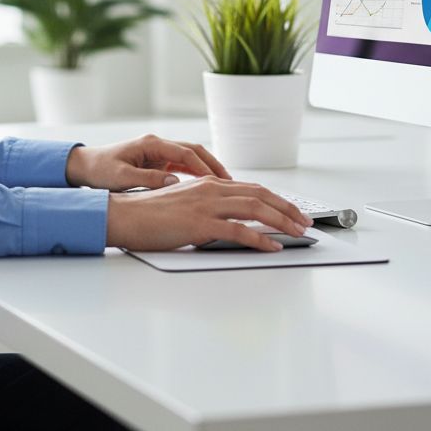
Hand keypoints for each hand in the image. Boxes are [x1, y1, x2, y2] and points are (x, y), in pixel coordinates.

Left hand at [65, 133, 231, 191]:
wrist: (85, 167)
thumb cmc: (100, 171)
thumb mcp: (122, 178)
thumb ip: (148, 180)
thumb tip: (173, 183)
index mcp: (150, 144)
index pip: (185, 153)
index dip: (204, 166)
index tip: (219, 180)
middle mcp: (157, 144)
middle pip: (193, 151)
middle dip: (212, 164)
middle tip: (231, 181)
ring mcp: (157, 152)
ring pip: (190, 157)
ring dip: (206, 169)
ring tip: (224, 185)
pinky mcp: (156, 161)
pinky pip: (181, 165)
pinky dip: (195, 174)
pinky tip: (206, 187)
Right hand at [105, 175, 313, 252]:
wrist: (124, 216)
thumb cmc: (150, 215)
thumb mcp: (185, 205)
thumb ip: (208, 208)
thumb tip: (232, 220)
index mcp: (208, 184)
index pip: (252, 188)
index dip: (277, 200)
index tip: (294, 212)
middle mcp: (210, 189)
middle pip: (260, 195)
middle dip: (288, 209)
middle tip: (306, 222)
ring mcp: (206, 205)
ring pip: (255, 209)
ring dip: (282, 221)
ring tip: (298, 233)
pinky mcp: (199, 223)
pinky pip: (238, 230)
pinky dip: (260, 238)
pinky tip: (272, 246)